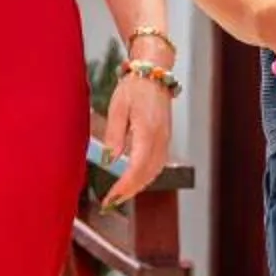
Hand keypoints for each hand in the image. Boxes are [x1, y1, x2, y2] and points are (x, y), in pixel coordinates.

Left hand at [102, 69, 172, 205]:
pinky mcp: (165, 138)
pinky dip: (146, 176)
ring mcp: (166, 139)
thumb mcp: (117, 108)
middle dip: (130, 191)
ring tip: (120, 195)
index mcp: (148, 131)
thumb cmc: (134, 87)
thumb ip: (114, 135)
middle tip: (111, 202)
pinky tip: (135, 179)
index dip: (124, 186)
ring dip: (138, 185)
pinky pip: (158, 163)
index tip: (110, 198)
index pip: (137, 167)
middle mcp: (160, 138)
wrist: (153, 73)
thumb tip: (110, 159)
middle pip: (148, 174)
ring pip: (155, 171)